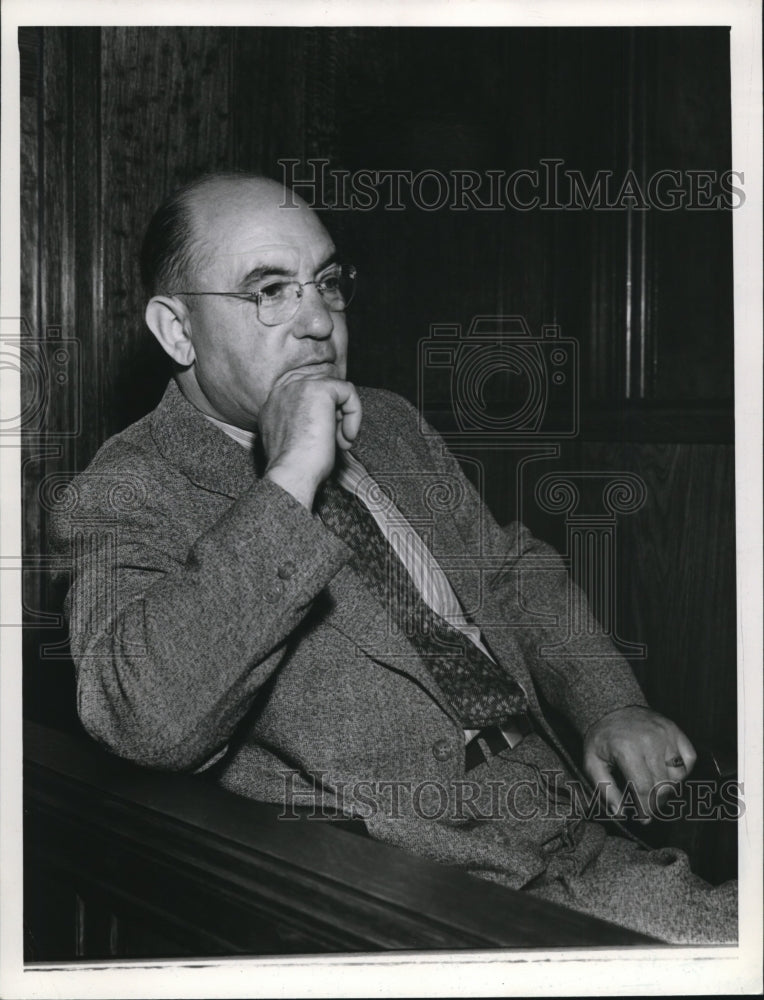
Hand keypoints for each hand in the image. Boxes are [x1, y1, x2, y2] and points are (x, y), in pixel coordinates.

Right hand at [260, 374, 361, 508]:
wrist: (291, 473)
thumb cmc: (295, 466)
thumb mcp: (295, 438)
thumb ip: (303, 420)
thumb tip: (327, 416)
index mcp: (273, 402)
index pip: (305, 390)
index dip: (324, 410)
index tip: (328, 433)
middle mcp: (282, 389)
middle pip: (322, 386)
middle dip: (335, 412)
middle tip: (336, 439)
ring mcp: (299, 385)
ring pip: (336, 390)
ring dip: (344, 417)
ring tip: (340, 441)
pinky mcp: (319, 389)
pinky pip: (348, 391)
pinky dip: (354, 414)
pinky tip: (347, 437)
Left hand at [583, 705, 695, 823]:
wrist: (612, 707)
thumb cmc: (602, 738)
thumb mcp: (592, 762)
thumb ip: (605, 789)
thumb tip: (620, 812)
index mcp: (627, 749)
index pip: (643, 788)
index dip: (644, 808)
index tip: (643, 818)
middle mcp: (649, 741)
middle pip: (662, 785)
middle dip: (655, 802)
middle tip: (647, 806)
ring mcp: (665, 734)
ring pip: (677, 775)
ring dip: (668, 788)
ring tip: (654, 788)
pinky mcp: (675, 730)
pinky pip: (689, 759)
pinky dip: (682, 771)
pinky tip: (667, 772)